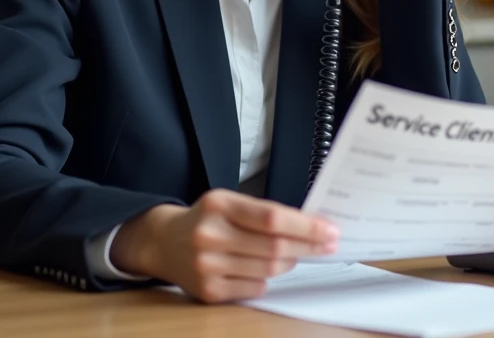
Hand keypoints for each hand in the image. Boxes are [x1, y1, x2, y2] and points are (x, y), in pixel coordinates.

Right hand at [110, 190, 339, 302]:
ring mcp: (206, 265)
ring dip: (290, 262)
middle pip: (274, 247)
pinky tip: (264, 270)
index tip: (330, 230)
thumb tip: (312, 226)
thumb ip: (264, 213)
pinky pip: (254, 288)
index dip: (306, 226)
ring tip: (294, 255)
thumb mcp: (229, 203)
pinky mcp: (207, 291)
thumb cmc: (207, 219)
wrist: (163, 242)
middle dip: (308, 246)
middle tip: (328, 244)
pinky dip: (267, 279)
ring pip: (268, 270)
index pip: (272, 218)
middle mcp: (209, 234)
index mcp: (218, 204)